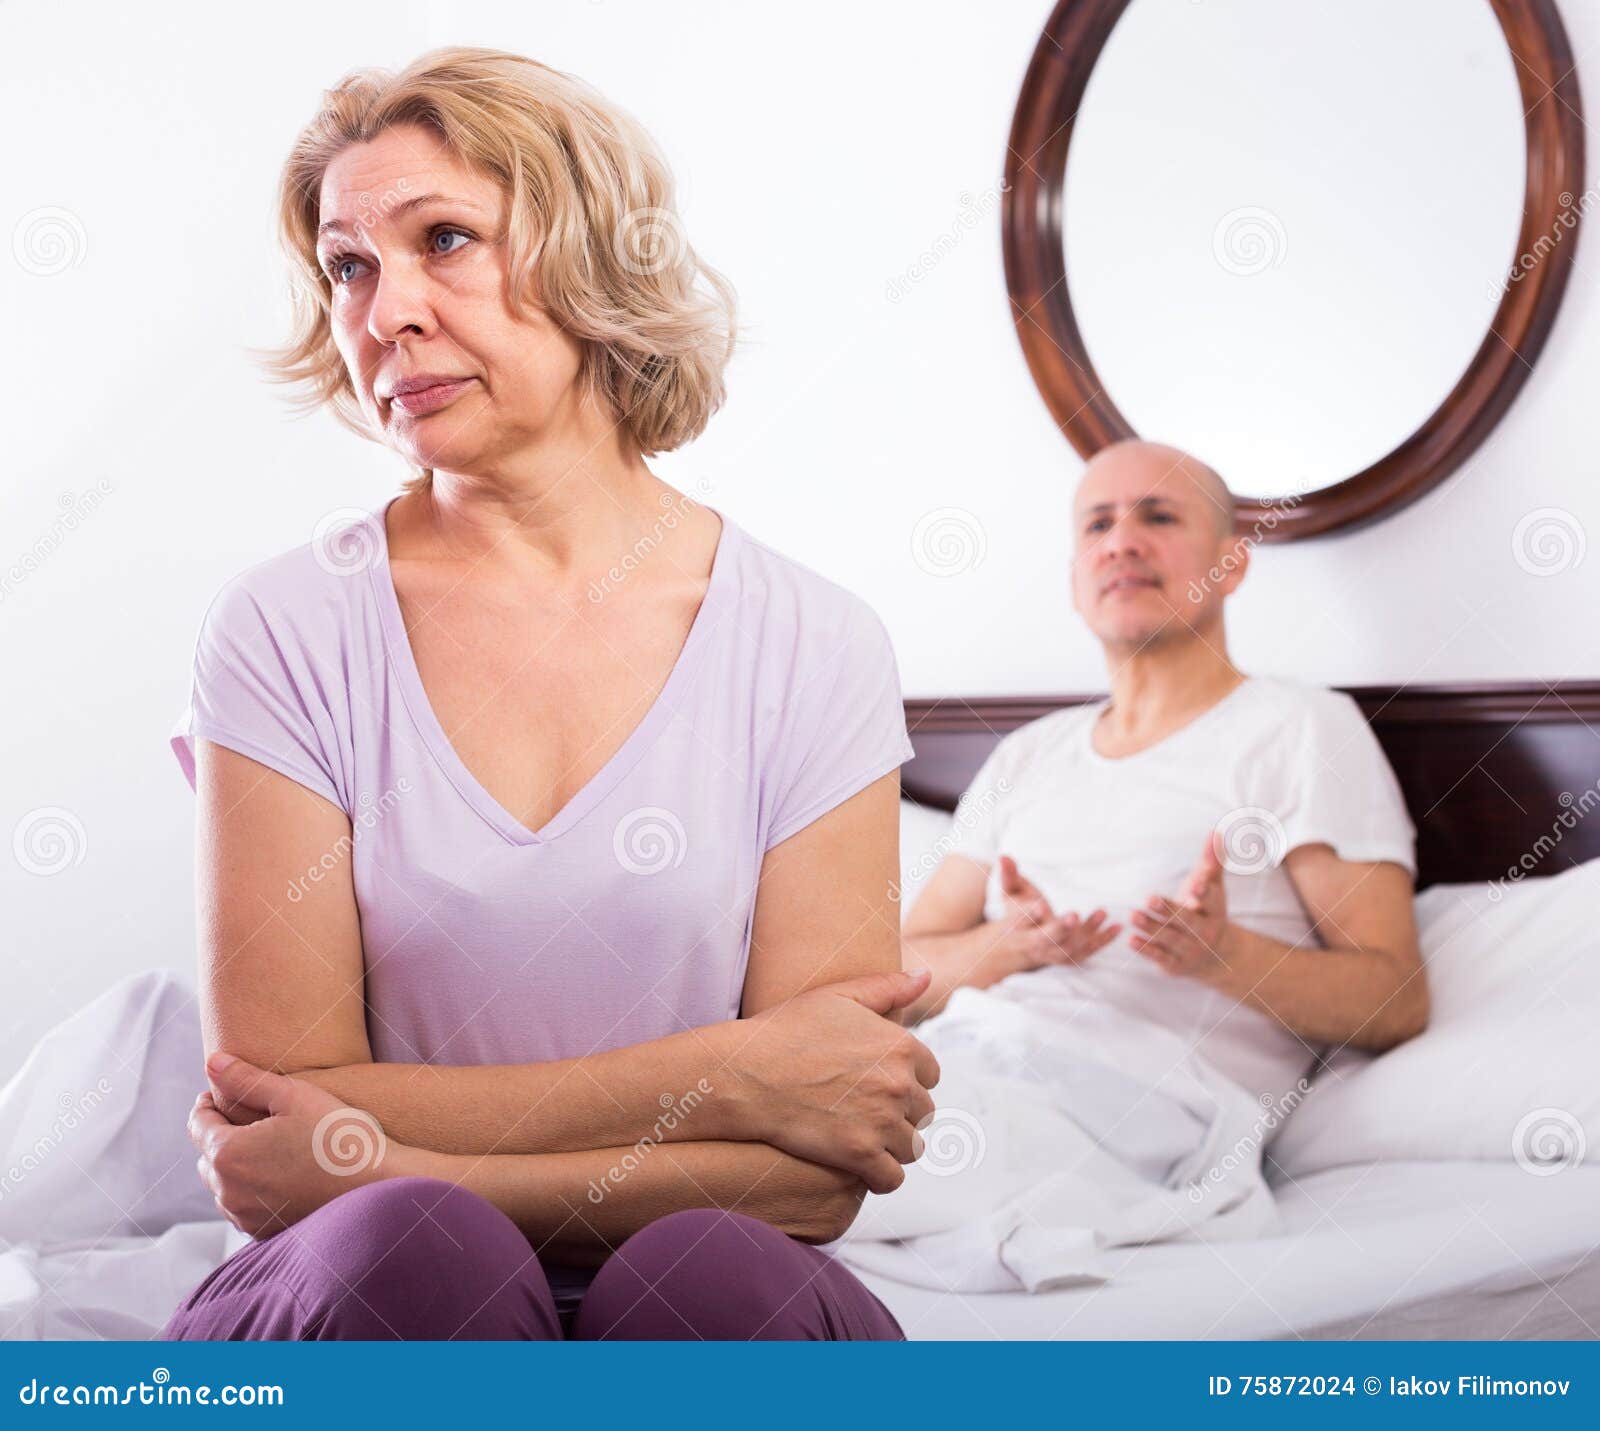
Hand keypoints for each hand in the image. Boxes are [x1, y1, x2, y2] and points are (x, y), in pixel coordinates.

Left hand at [189, 1052, 406, 1237]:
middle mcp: (228, 1191)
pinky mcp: (265, 1232)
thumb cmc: (338, 1136)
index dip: (208, 1102)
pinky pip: (242, 1207)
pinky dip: (251, 1189)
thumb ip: (247, 1079)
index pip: (198, 1124)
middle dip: (221, 1134)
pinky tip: (279, 1174)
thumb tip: (213, 1061)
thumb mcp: (294, 1096)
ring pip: (223, 1186)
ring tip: (267, 1146)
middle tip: (251, 1116)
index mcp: (229, 1154)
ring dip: (235, 1165)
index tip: (223, 1091)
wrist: (377, 1185)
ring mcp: (246, 1216)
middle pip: (207, 1156)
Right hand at [729, 970, 940, 1195]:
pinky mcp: (859, 1154)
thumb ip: (888, 986)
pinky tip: (862, 1168)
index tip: (883, 1085)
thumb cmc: (786, 1031)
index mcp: (900, 1046)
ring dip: (894, 1146)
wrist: (746, 1074)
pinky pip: (891, 1178)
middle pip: (923, 1112)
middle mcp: (899, 1083)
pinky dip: (880, 1177)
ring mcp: (881, 1121)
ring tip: (867, 1140)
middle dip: (902, 1114)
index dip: (908, 1080)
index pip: (930, 1075)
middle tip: (870, 1114)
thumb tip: (925, 975)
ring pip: (911, 1147)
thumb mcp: (838, 996)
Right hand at [995, 853, 1121, 970]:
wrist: (1019, 948)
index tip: (1039, 905)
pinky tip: (1118, 927)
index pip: (1023, 921)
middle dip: (1060, 929)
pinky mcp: (1071, 956)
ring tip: (1101, 912)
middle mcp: (1036, 943)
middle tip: (1073, 916)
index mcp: (1018, 927)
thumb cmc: (1017, 913)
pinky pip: (1089, 950)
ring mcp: (1055, 952)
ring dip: (1088, 932)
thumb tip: (1004, 856)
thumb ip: (1009, 876)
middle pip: (1048, 939)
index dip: (1031, 914)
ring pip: (1071, 946)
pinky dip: (1104, 940)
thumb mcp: (1010, 894)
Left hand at [1129, 830, 1230, 980]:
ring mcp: (1191, 950)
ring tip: (1133, 915)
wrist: (1217, 956)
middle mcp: (1205, 932)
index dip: (1205, 892)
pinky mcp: (1175, 965)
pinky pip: (1160, 957)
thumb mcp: (1213, 887)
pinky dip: (1146, 949)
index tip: (1197, 884)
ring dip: (1151, 928)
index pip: (1212, 900)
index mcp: (1216, 911)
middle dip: (1169, 911)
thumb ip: (1211, 861)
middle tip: (1149, 898)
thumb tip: (1215, 831)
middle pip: (1187, 921)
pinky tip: (1130, 939)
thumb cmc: (1208, 911)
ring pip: (1170, 939)